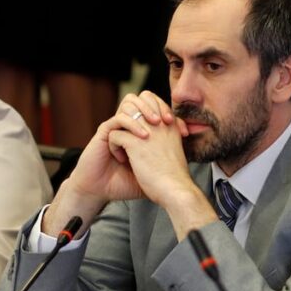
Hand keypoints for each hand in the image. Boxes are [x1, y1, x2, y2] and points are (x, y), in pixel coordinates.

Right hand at [42, 91, 185, 235]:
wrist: (101, 190)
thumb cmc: (125, 182)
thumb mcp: (151, 173)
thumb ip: (166, 165)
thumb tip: (188, 166)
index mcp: (141, 128)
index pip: (158, 108)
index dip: (171, 114)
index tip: (182, 132)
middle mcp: (129, 124)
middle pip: (144, 97)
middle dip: (158, 106)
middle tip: (168, 122)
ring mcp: (116, 126)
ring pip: (130, 102)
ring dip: (144, 111)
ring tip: (155, 126)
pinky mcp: (104, 131)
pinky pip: (118, 119)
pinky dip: (131, 126)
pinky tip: (140, 139)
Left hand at [108, 92, 215, 239]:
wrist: (176, 190)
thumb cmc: (176, 177)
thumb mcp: (176, 152)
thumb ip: (168, 140)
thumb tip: (157, 140)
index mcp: (170, 125)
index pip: (152, 100)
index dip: (140, 110)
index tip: (137, 130)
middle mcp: (159, 123)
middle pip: (135, 103)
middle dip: (126, 117)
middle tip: (124, 134)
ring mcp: (147, 131)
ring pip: (122, 118)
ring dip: (119, 132)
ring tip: (121, 148)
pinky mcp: (135, 143)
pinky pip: (115, 135)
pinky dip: (114, 146)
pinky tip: (121, 159)